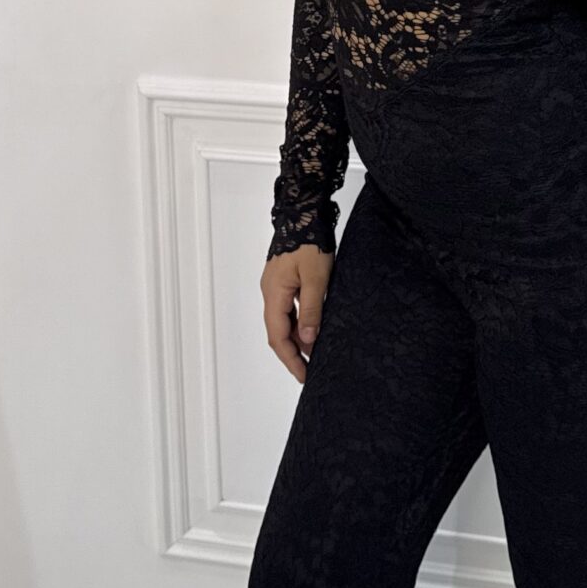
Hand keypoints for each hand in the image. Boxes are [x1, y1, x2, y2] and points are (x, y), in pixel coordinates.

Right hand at [261, 243, 333, 383]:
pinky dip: (299, 323)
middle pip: (277, 332)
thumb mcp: (316, 278)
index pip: (277, 337)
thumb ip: (311, 310)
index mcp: (274, 294)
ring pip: (283, 321)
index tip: (304, 375)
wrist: (305, 212)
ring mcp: (276, 286)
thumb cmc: (310, 241)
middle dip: (292, 354)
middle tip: (309, 372)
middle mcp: (270, 292)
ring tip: (313, 355)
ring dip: (296, 339)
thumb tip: (307, 340)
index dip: (290, 359)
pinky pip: (289, 309)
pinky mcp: (285, 280)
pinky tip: (312, 329)